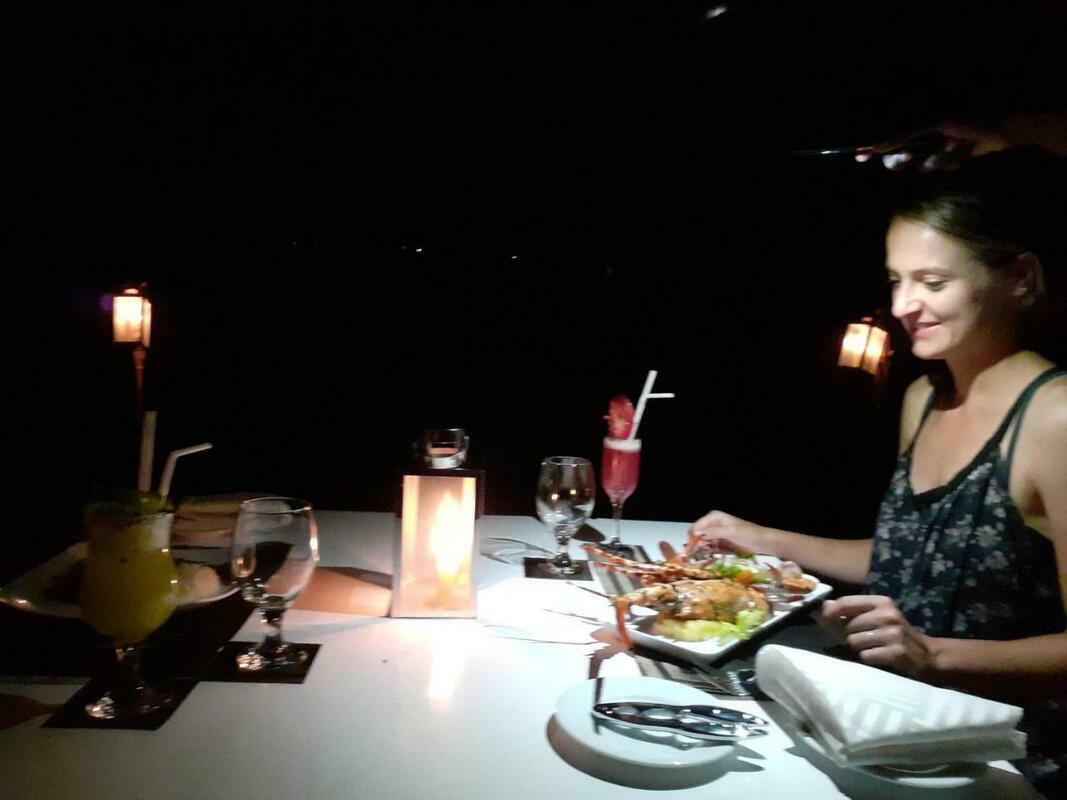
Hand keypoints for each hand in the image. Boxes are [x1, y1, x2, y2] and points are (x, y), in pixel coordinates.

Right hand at [687, 510, 770, 555]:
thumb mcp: (731, 532)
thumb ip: (713, 532)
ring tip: (697, 559)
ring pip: (701, 543)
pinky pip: (708, 549)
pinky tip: (704, 558)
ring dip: (699, 550)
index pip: (697, 526)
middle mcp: (713, 525)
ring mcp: (716, 535)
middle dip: (694, 545)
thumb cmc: (749, 534)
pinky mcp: (719, 544)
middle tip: (691, 557)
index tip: (689, 549)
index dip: (692, 537)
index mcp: (714, 517)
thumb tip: (697, 533)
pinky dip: (706, 553)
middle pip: (697, 535)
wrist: (762, 543)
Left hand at [820, 595, 936, 678]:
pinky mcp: (896, 652)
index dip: (830, 612)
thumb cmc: (894, 633)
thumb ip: (851, 611)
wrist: (926, 655)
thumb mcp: (876, 616)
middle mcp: (888, 615)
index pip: (847, 602)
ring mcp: (893, 634)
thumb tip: (824, 607)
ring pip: (854, 641)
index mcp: (882, 602)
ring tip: (873, 647)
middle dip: (848, 635)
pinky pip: (866, 656)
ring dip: (859, 648)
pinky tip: (880, 656)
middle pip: (848, 626)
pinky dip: (868, 658)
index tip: (822, 620)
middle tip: (860, 639)